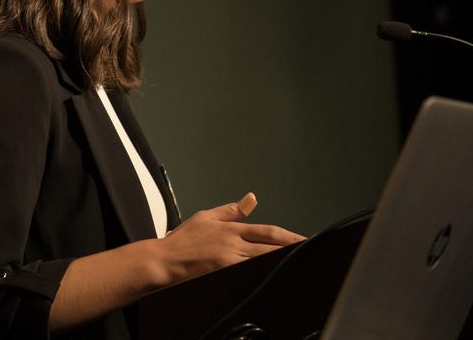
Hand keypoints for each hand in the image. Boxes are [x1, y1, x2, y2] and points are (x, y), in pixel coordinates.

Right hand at [155, 192, 304, 284]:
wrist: (163, 260)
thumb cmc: (182, 241)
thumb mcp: (206, 217)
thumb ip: (231, 210)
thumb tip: (251, 199)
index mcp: (230, 228)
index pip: (266, 231)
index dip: (288, 236)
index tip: (304, 240)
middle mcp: (232, 243)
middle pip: (269, 246)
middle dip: (291, 249)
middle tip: (309, 252)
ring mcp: (228, 259)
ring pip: (262, 260)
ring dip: (279, 260)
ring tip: (297, 262)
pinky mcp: (222, 272)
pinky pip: (248, 273)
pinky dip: (262, 272)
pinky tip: (272, 274)